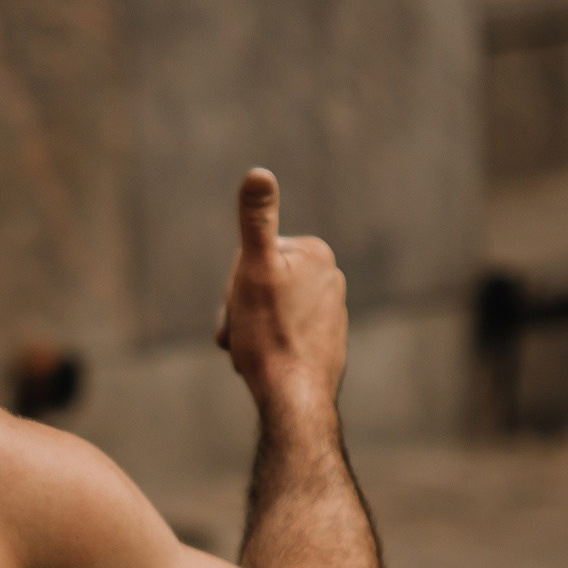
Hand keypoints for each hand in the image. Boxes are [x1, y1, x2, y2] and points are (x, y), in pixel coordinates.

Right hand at [214, 168, 346, 420]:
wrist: (294, 394)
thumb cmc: (270, 334)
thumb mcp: (253, 269)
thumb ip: (256, 219)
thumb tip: (258, 172)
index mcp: (316, 252)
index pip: (253, 255)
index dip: (236, 282)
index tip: (245, 305)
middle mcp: (331, 276)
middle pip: (262, 282)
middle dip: (242, 308)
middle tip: (243, 334)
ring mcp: (332, 310)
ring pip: (270, 309)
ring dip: (250, 329)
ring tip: (252, 350)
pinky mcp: (328, 339)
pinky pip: (284, 332)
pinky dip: (269, 344)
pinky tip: (268, 362)